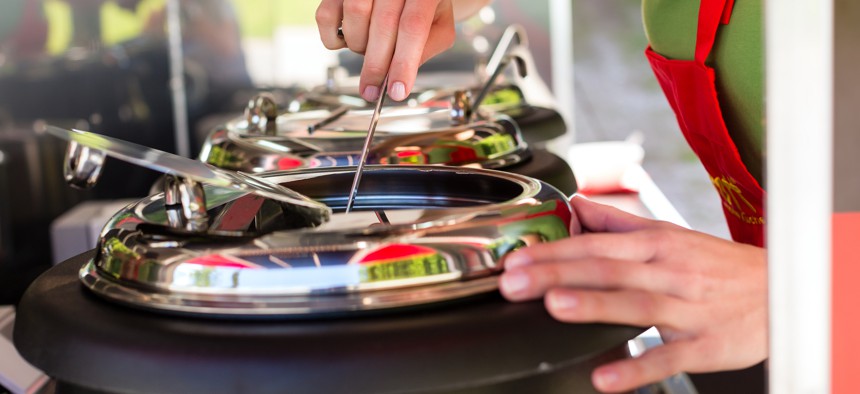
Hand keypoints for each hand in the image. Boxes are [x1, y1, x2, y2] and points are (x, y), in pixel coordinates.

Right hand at [315, 0, 455, 101]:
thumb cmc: (423, 5)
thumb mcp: (438, 23)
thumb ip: (428, 47)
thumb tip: (401, 76)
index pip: (413, 27)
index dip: (403, 63)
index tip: (397, 92)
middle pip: (383, 25)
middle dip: (377, 66)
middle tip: (373, 91)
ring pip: (354, 17)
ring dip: (359, 46)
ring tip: (370, 49)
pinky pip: (326, 17)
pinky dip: (333, 39)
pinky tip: (348, 41)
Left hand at [499, 196, 766, 392]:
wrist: (781, 290)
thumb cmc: (716, 265)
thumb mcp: (669, 234)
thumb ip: (616, 223)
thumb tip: (574, 204)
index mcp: (656, 244)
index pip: (595, 244)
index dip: (553, 250)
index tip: (514, 257)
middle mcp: (668, 271)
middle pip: (607, 269)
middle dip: (556, 273)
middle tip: (512, 282)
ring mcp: (688, 308)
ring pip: (636, 303)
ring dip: (595, 305)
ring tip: (554, 306)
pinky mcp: (706, 345)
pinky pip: (669, 356)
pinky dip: (637, 366)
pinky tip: (605, 377)